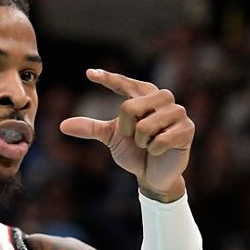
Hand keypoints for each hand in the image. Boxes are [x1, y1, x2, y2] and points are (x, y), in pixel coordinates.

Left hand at [60, 69, 193, 200]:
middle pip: (129, 107)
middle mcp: (162, 98)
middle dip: (126, 129)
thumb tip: (63, 125)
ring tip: (149, 145)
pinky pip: (159, 140)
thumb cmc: (135, 152)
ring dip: (141, 142)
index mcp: (144, 96)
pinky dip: (154, 150)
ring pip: (144, 126)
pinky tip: (160, 151)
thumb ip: (91, 128)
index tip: (88, 74)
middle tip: (135, 138)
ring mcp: (177, 112)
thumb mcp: (111, 138)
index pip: (124, 84)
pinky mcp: (187, 129)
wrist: (153, 175)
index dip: (108, 79)